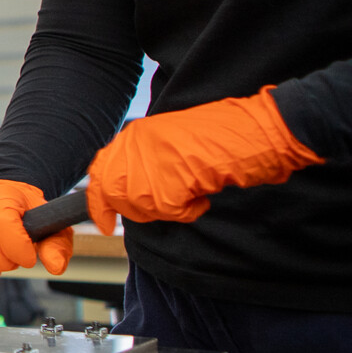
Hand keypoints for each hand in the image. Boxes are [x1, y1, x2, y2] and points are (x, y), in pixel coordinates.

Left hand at [85, 87, 322, 234]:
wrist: (253, 130)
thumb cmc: (220, 136)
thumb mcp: (170, 141)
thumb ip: (144, 160)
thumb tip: (125, 192)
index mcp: (134, 134)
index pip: (99, 172)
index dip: (99, 201)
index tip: (104, 222)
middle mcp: (136, 146)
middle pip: (116, 195)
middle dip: (137, 209)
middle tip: (169, 202)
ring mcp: (151, 162)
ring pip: (140, 206)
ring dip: (167, 209)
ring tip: (191, 191)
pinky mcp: (170, 181)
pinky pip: (170, 213)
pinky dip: (188, 212)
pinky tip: (202, 197)